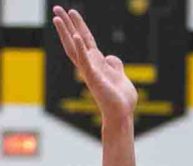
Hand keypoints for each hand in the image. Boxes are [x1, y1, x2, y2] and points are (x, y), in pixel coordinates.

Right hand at [52, 7, 137, 123]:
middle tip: (56, 8)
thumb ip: (115, 65)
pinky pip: (85, 62)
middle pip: (75, 40)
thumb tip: (111, 58)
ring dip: (66, 33)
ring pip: (74, 49)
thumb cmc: (121, 99)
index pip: (86, 40)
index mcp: (97, 63)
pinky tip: (75, 37)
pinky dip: (80, 50)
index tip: (72, 12)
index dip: (79, 26)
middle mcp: (90, 65)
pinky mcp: (94, 79)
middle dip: (66, 24)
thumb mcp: (120, 76)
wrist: (123, 114)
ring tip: (57, 18)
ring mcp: (90, 71)